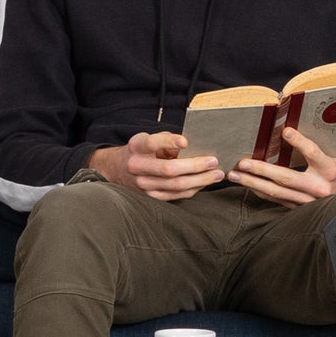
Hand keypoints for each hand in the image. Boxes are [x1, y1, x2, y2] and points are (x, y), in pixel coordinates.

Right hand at [89, 131, 223, 200]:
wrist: (118, 170)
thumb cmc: (141, 151)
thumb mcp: (148, 139)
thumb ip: (166, 140)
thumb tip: (194, 145)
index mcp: (136, 147)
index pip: (152, 143)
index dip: (169, 141)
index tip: (186, 141)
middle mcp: (137, 167)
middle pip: (169, 169)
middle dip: (195, 166)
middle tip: (214, 161)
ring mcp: (143, 185)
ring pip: (176, 185)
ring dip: (200, 180)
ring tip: (217, 174)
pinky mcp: (150, 197)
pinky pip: (176, 195)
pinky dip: (193, 189)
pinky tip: (204, 182)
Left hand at [229, 124, 335, 204]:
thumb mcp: (335, 154)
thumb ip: (320, 143)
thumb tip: (295, 124)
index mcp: (330, 170)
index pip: (313, 154)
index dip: (300, 142)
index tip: (285, 131)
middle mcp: (318, 187)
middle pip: (286, 178)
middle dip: (262, 170)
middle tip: (243, 162)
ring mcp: (307, 200)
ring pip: (276, 192)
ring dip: (253, 183)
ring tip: (235, 175)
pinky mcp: (298, 207)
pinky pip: (275, 200)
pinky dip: (259, 191)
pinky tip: (246, 183)